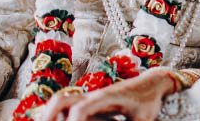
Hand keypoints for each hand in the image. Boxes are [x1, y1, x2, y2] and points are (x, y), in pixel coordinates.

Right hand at [38, 68, 178, 120]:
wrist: (152, 83)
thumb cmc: (149, 100)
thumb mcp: (145, 117)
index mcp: (106, 98)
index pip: (81, 109)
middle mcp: (94, 95)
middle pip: (61, 99)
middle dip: (48, 115)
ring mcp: (90, 97)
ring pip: (61, 100)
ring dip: (50, 113)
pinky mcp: (92, 100)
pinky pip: (69, 104)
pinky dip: (59, 114)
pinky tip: (58, 120)